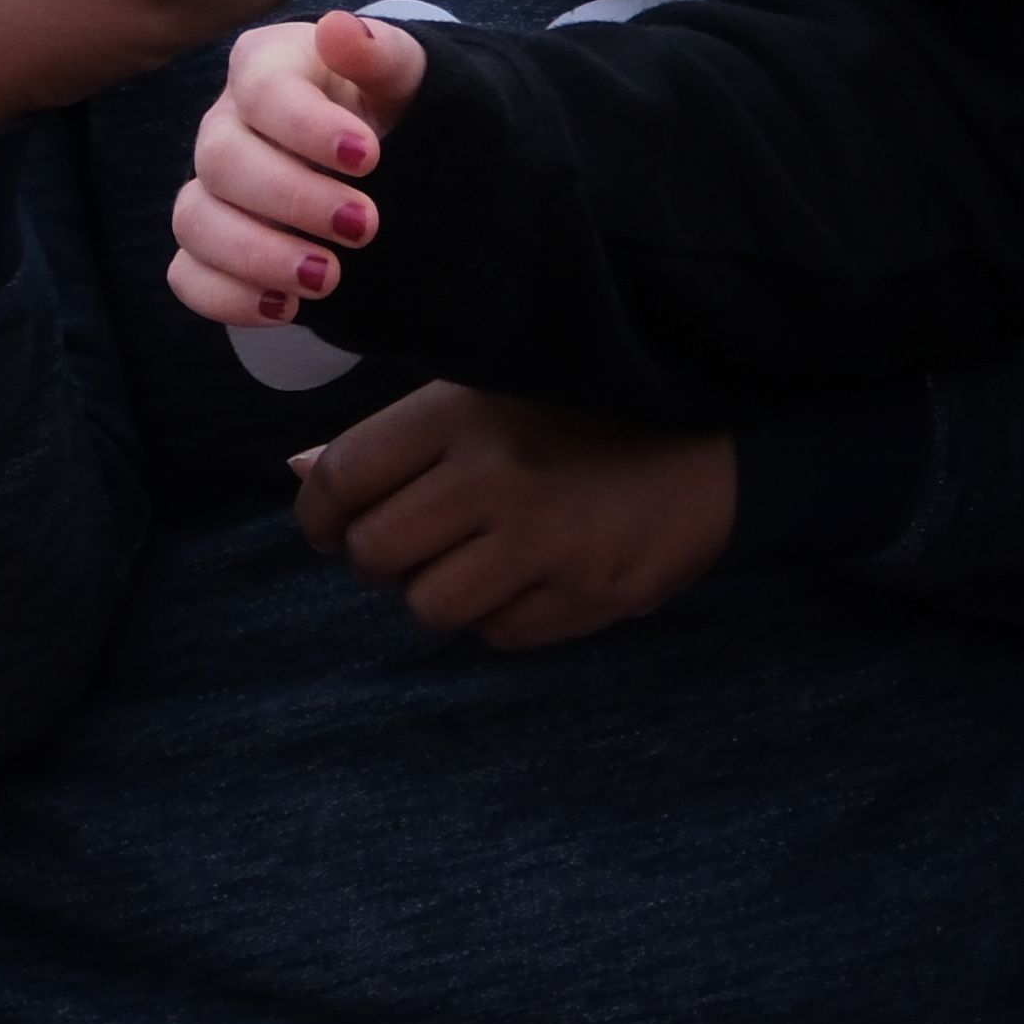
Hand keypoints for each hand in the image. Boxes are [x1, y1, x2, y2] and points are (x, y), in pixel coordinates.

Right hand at [170, 5, 424, 329]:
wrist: (392, 162)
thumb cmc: (390, 107)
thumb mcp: (404, 76)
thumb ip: (380, 53)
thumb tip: (338, 29)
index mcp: (266, 67)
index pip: (261, 88)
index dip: (308, 126)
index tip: (370, 158)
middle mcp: (226, 124)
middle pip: (221, 159)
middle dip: (293, 199)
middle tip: (366, 226)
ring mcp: (211, 189)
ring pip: (195, 220)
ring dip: (258, 255)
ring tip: (329, 279)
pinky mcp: (209, 248)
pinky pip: (188, 275)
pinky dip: (228, 297)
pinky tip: (286, 309)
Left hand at [285, 382, 739, 649]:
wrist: (722, 442)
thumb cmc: (589, 408)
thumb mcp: (491, 388)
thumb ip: (399, 435)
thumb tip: (301, 474)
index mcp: (463, 414)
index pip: (343, 477)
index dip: (317, 513)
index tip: (328, 524)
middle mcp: (495, 479)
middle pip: (374, 554)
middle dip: (375, 556)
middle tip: (404, 541)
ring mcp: (543, 545)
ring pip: (428, 607)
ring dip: (434, 589)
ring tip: (466, 558)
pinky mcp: (587, 596)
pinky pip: (495, 635)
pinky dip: (495, 614)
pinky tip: (524, 573)